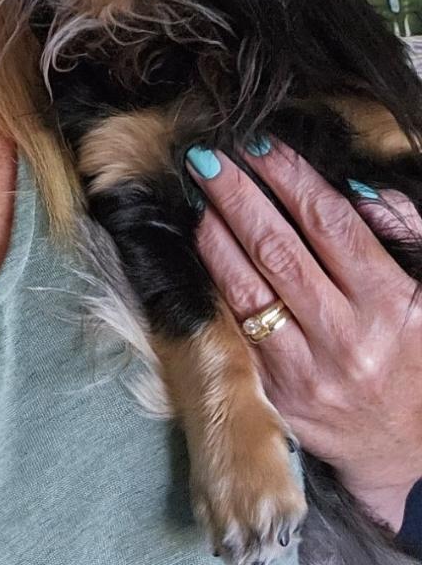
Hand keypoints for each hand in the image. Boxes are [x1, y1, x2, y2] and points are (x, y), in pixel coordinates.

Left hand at [186, 138, 421, 530]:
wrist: (411, 453)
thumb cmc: (418, 355)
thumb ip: (404, 231)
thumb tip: (354, 188)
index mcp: (392, 304)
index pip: (330, 223)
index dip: (289, 177)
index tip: (257, 143)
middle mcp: (347, 337)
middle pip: (277, 248)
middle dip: (237, 194)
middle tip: (207, 156)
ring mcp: (307, 369)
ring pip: (245, 287)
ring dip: (214, 233)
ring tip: (198, 195)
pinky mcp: (275, 394)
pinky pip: (234, 327)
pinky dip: (214, 282)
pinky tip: (201, 249)